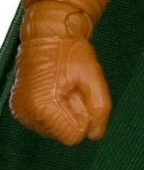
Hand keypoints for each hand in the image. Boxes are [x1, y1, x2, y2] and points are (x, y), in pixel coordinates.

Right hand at [9, 0, 110, 145]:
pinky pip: (43, 121)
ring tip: (64, 86)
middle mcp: (27, 114)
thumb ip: (99, 107)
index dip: (85, 118)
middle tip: (74, 87)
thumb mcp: (93, 77)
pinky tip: (55, 90)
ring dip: (64, 112)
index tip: (83, 95)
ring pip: (53, 129)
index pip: (73, 136)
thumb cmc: (71, 52)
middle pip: (62, 134)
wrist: (48, 34)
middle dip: (74, 114)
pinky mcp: (19, 108)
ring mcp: (20, 112)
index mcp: (43, 107)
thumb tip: (96, 135)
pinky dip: (53, 110)